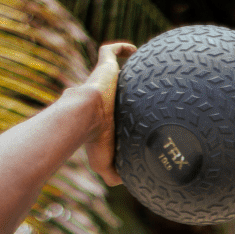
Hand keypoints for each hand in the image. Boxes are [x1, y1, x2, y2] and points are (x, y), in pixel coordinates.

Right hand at [84, 41, 136, 183]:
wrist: (86, 114)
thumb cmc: (94, 140)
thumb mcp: (104, 164)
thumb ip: (114, 175)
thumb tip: (125, 185)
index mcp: (103, 115)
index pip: (112, 111)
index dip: (121, 112)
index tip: (135, 115)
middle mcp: (103, 95)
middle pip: (114, 89)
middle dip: (124, 88)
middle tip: (145, 91)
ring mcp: (102, 79)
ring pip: (114, 67)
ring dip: (126, 66)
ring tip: (148, 68)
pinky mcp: (104, 66)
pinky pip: (112, 50)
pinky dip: (123, 48)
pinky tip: (137, 51)